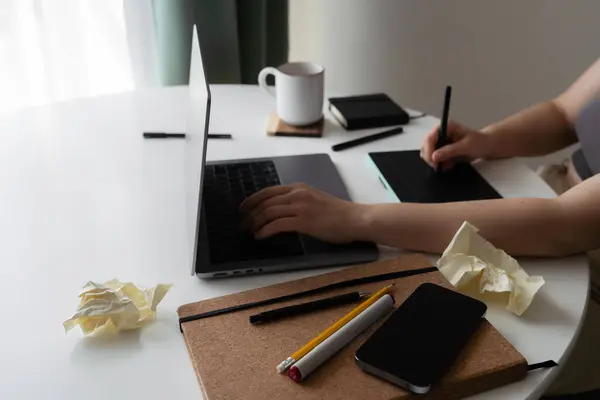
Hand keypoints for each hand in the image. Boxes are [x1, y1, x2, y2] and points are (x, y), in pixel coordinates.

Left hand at [239, 183, 366, 241]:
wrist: (355, 218)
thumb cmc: (339, 214)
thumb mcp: (315, 200)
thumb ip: (298, 202)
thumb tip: (281, 211)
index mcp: (299, 188)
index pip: (268, 191)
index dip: (251, 200)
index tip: (243, 209)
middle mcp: (297, 194)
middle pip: (264, 202)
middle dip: (249, 214)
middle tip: (242, 224)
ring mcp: (300, 207)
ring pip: (268, 212)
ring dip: (254, 223)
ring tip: (249, 232)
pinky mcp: (303, 221)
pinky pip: (276, 224)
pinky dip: (265, 230)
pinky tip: (260, 236)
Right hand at [420, 121, 491, 169]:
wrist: (489, 146)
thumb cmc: (481, 142)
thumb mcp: (466, 146)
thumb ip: (450, 151)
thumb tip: (435, 157)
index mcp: (445, 127)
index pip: (429, 137)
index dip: (429, 150)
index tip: (433, 161)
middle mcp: (441, 133)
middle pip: (425, 145)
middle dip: (429, 157)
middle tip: (437, 166)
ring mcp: (441, 142)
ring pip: (428, 153)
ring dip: (434, 161)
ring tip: (444, 166)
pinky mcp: (443, 150)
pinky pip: (434, 159)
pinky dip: (439, 164)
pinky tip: (447, 166)